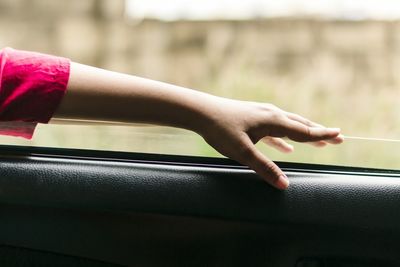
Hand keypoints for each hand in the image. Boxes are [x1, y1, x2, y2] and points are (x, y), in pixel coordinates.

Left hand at [198, 98, 342, 189]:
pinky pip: (274, 130)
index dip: (322, 136)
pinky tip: (286, 148)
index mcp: (273, 121)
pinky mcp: (253, 118)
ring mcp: (262, 115)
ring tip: (317, 142)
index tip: (340, 136)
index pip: (303, 131)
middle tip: (338, 137)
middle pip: (301, 125)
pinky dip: (284, 139)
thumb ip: (264, 168)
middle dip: (319, 133)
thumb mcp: (243, 152)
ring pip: (289, 125)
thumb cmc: (221, 130)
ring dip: (304, 134)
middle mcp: (271, 115)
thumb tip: (284, 184)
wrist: (201, 111)